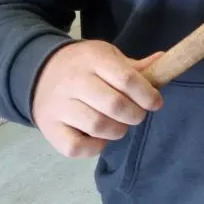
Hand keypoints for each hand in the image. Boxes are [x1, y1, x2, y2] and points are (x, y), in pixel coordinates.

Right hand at [32, 40, 163, 157]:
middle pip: (115, 105)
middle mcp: (74, 81)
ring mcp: (59, 106)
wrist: (39, 72)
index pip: (127, 79)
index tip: (156, 102)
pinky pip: (76, 147)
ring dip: (118, 130)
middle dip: (135, 114)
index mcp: (93, 59)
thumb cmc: (83, 65)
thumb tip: (164, 60)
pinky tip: (99, 138)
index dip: (147, 94)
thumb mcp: (107, 56)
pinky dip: (94, 147)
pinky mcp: (49, 128)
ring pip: (98, 126)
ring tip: (120, 125)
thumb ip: (134, 66)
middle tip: (137, 115)